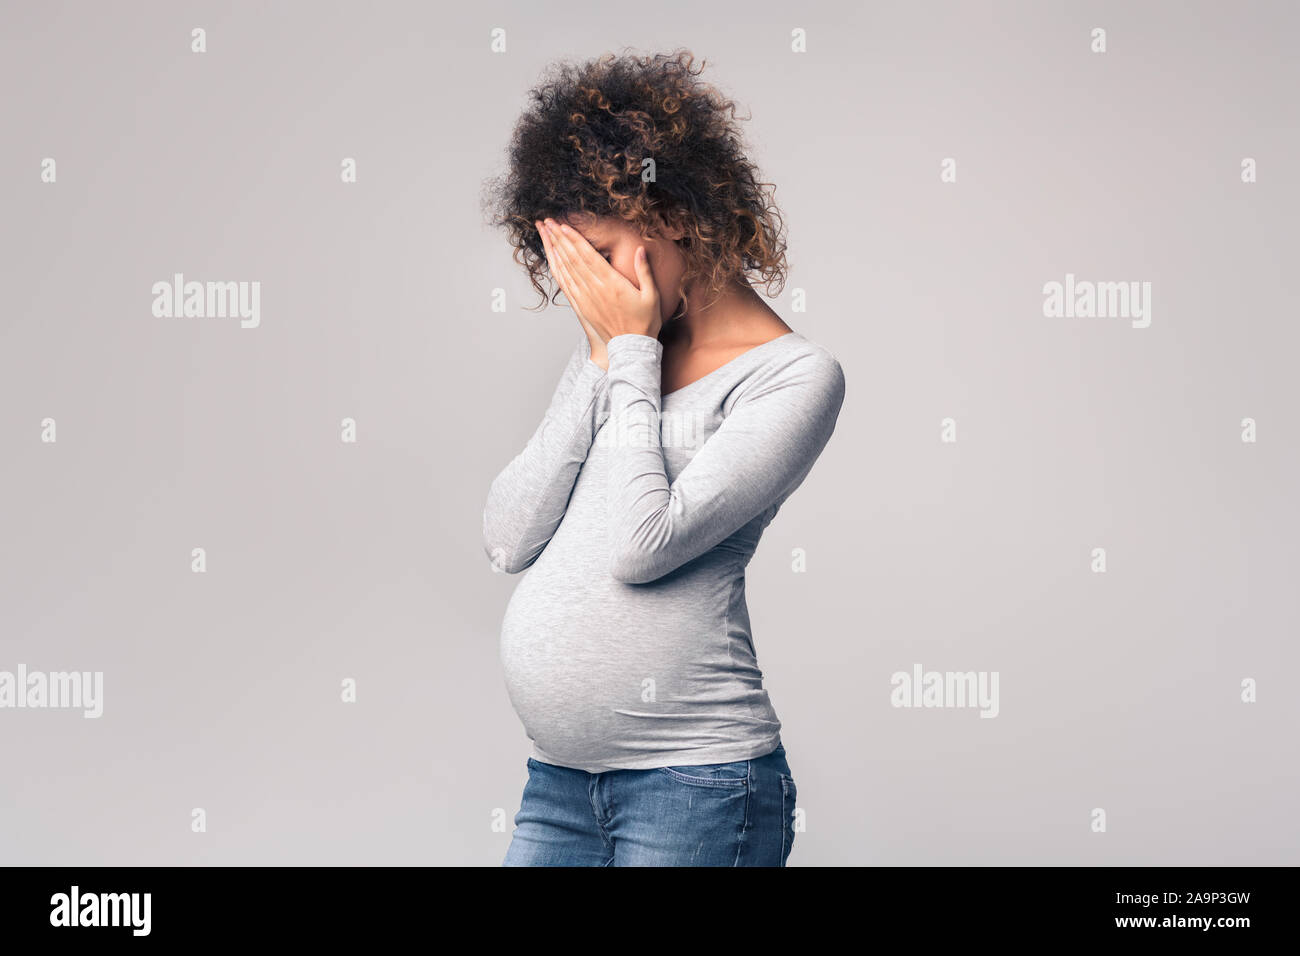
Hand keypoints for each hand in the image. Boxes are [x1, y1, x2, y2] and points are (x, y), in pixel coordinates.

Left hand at [537, 218, 661, 349]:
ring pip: (566, 269)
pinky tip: (551, 258)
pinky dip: (557, 270)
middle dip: (559, 238)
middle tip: (548, 222)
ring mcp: (586, 299)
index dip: (574, 239)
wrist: (630, 349)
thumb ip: (645, 271)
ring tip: (545, 234)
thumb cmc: (644, 322)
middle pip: (573, 259)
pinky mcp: (582, 307)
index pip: (588, 256)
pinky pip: (565, 285)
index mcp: (612, 284)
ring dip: (554, 250)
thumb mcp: (652, 296)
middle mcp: (595, 289)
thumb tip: (640, 249)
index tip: (563, 225)